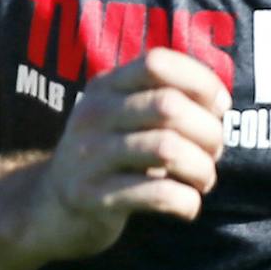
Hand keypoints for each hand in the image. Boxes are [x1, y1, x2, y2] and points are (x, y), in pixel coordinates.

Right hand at [19, 48, 229, 263]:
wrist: (51, 206)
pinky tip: (187, 206)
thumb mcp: (126, 117)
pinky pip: (156, 195)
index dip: (200, 81)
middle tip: (214, 153)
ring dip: (202, 168)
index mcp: (105, 86)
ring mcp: (87, 155)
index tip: (218, 108)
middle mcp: (92, 114)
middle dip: (209, 132)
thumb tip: (219, 103)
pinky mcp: (91, 197)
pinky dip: (186, 201)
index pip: (157, 63)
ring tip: (203, 180)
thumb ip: (165, 100)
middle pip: (169, 106)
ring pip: (167, 149)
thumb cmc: (111, 157)